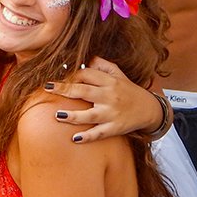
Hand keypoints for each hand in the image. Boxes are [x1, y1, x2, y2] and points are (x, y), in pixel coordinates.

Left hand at [45, 57, 160, 141]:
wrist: (149, 109)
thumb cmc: (129, 91)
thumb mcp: (118, 74)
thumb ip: (102, 65)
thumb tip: (85, 58)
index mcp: (109, 81)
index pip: (86, 75)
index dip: (71, 75)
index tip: (56, 76)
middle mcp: (110, 96)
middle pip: (84, 91)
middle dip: (65, 89)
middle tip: (47, 87)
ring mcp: (112, 113)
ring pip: (90, 115)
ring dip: (73, 116)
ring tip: (57, 115)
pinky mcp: (115, 128)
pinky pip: (100, 133)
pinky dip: (88, 136)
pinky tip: (75, 138)